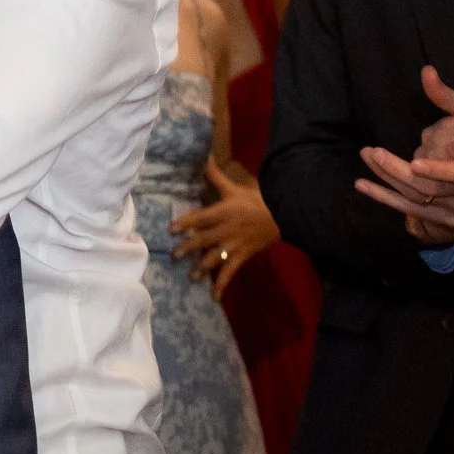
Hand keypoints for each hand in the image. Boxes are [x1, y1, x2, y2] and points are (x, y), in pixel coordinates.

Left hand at [171, 160, 280, 297]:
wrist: (282, 214)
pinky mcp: (243, 256)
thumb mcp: (235, 187)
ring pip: (214, 258)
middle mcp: (226, 229)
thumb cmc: (256, 200)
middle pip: (203, 240)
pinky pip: (231, 272)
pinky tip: (213, 296)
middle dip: (187, 248)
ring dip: (201, 268)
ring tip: (190, 277)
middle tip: (174, 255)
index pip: (200, 218)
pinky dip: (222, 285)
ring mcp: (234, 245)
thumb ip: (216, 176)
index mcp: (223, 211)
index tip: (171, 229)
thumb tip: (205, 156)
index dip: (185, 223)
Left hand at [355, 67, 453, 245]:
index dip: (439, 170)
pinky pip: (411, 211)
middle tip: (374, 152)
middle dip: (398, 170)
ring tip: (367, 156)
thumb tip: (427, 71)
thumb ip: (449, 96)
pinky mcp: (446, 222)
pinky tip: (362, 185)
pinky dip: (385, 198)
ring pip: (417, 198)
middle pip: (430, 187)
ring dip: (387, 179)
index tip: (416, 162)